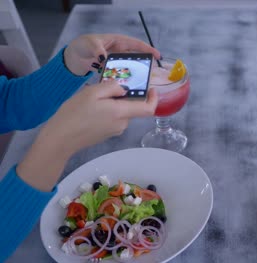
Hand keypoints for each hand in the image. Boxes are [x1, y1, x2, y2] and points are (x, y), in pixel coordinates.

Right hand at [41, 81, 157, 154]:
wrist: (60, 138)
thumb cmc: (75, 113)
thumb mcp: (92, 92)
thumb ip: (112, 88)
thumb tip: (124, 89)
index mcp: (121, 113)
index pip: (148, 109)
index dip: (153, 99)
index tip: (151, 89)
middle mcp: (122, 124)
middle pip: (131, 108)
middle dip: (123, 97)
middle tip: (105, 88)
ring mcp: (114, 131)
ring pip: (120, 113)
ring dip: (112, 104)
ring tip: (92, 98)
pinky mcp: (106, 134)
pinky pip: (112, 119)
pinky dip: (107, 111)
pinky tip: (90, 109)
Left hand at [64, 34, 160, 75]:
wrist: (72, 57)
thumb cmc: (82, 45)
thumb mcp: (90, 44)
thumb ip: (98, 49)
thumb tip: (105, 58)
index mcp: (117, 41)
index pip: (135, 44)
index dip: (147, 49)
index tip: (157, 56)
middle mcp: (119, 51)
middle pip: (135, 57)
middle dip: (144, 64)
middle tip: (151, 73)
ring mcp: (116, 61)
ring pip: (129, 67)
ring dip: (134, 73)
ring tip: (141, 81)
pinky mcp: (111, 70)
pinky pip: (120, 74)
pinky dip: (124, 79)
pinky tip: (127, 86)